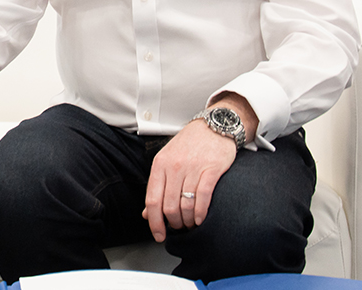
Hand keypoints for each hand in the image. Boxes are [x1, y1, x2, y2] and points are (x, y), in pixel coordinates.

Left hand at [141, 120, 236, 241]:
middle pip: (169, 206)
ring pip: (185, 204)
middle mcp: (174, 167)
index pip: (152, 200)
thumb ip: (158, 186)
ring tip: (190, 224)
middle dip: (173, 223)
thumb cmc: (190, 145)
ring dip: (187, 221)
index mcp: (160, 165)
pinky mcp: (212, 169)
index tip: (159, 235)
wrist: (214, 126)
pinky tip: (200, 219)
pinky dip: (200, 213)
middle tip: (179, 228)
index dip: (154, 222)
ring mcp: (193, 168)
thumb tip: (147, 213)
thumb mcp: (167, 160)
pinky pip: (203, 197)